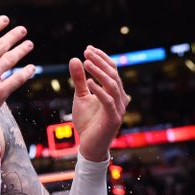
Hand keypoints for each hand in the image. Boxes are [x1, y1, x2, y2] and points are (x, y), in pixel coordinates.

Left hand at [69, 46, 127, 161]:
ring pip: (112, 85)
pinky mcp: (113, 119)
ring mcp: (119, 109)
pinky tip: (88, 83)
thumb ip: (79, 80)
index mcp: (115, 92)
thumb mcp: (81, 96)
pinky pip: (108, 102)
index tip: (88, 48)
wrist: (89, 145)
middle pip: (113, 74)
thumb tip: (74, 59)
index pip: (112, 70)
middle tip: (86, 52)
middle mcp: (120, 99)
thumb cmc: (87, 121)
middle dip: (100, 62)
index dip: (102, 58)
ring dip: (99, 73)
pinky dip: (99, 91)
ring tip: (86, 63)